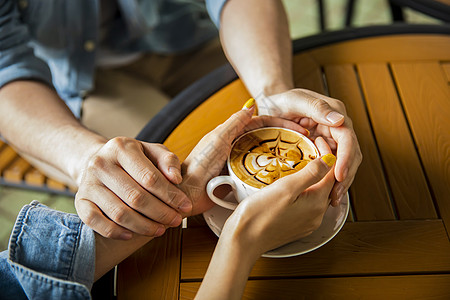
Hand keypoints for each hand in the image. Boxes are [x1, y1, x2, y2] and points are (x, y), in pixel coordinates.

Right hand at [75, 137, 191, 239]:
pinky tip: (132, 235)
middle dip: (160, 213)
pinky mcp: (80, 201)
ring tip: (160, 229)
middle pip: (135, 197)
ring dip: (143, 226)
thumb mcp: (153, 151)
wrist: (99, 161)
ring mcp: (88, 183)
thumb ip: (168, 160)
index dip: (170, 195)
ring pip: (119, 213)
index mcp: (121, 147)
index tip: (185, 206)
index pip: (149, 177)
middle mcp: (101, 163)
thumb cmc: (133, 159)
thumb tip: (176, 178)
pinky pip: (96, 222)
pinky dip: (115, 232)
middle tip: (176, 221)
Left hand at [179, 104, 307, 215]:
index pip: (260, 123)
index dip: (280, 123)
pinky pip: (259, 173)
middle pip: (265, 139)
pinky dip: (272, 172)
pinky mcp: (239, 180)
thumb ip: (234, 123)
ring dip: (281, 156)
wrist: (189, 193)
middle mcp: (236, 147)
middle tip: (305, 143)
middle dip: (285, 139)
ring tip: (300, 159)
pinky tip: (284, 176)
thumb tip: (251, 105)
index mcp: (230, 134)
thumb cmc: (199, 165)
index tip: (298, 127)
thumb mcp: (218, 139)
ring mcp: (238, 164)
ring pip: (264, 156)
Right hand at [222, 137, 335, 257]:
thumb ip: (311, 173)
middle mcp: (316, 216)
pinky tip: (291, 183)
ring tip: (299, 162)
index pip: (332, 174)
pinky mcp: (295, 226)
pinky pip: (305, 204)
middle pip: (326, 184)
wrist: (243, 240)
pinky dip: (303, 190)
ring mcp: (306, 223)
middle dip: (321, 165)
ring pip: (315, 194)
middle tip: (309, 148)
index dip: (327, 155)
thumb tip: (330, 160)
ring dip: (311, 178)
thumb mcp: (286, 188)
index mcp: (317, 204)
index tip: (316, 141)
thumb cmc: (261, 214)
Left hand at [256, 88, 361, 205]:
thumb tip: (340, 121)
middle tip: (335, 196)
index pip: (348, 138)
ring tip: (333, 200)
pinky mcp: (323, 150)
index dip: (346, 158)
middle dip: (346, 176)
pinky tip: (326, 195)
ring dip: (340, 182)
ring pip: (344, 164)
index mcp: (335, 115)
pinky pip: (331, 167)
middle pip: (351, 155)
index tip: (340, 175)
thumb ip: (317, 109)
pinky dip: (330, 181)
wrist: (272, 105)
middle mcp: (338, 128)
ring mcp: (331, 140)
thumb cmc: (283, 100)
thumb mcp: (296, 100)